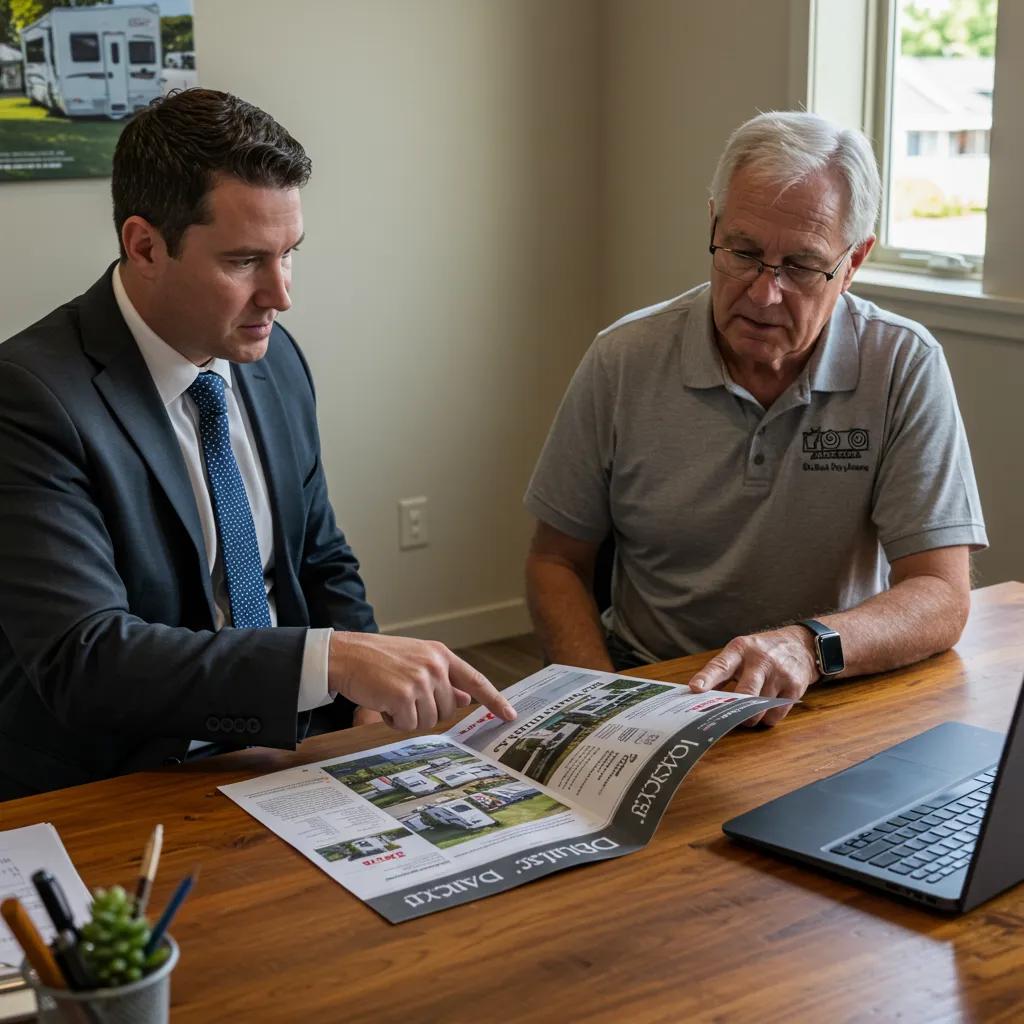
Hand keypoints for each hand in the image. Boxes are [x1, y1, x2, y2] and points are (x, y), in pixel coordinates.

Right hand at [328, 632, 516, 731]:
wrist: (345, 655)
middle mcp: (435, 666)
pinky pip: (407, 725)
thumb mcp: (416, 661)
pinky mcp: (403, 695)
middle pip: (448, 710)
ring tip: (391, 695)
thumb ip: (443, 678)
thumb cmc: (378, 659)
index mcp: (441, 655)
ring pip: (428, 721)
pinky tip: (383, 703)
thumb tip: (466, 698)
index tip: (511, 715)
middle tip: (404, 696)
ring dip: (408, 717)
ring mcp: (421, 680)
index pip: (476, 680)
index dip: (495, 700)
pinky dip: (394, 721)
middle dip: (426, 711)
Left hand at [687, 626, 817, 726]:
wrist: (800, 644)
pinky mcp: (794, 687)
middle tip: (727, 717)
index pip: (721, 665)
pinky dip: (767, 718)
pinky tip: (765, 710)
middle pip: (745, 692)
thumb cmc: (761, 651)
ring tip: (748, 712)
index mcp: (740, 649)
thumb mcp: (740, 651)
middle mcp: (760, 660)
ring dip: (750, 717)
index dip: (707, 678)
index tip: (695, 689)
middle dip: (734, 710)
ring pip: (759, 708)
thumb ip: (721, 670)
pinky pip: (775, 714)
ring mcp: (779, 674)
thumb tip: (696, 693)